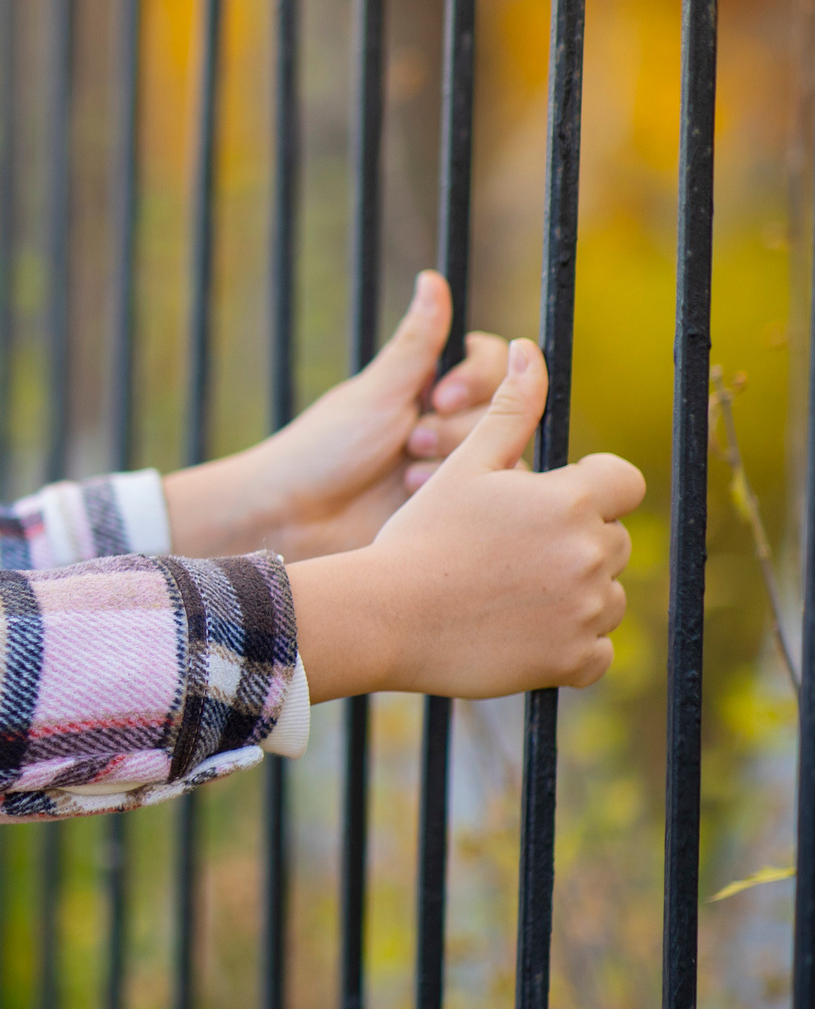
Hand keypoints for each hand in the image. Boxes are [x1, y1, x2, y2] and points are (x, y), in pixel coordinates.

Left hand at [163, 270, 508, 560]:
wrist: (294, 516)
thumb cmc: (324, 448)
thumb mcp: (376, 393)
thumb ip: (416, 342)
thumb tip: (432, 278)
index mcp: (426, 385)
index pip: (488, 361)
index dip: (477, 376)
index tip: (439, 396)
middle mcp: (445, 420)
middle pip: (500, 404)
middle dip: (455, 424)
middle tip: (412, 439)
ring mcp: (451, 462)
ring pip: (499, 447)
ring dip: (452, 457)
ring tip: (406, 473)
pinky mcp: (450, 502)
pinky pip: (486, 488)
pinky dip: (454, 487)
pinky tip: (412, 493)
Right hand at [287, 338, 643, 701]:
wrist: (383, 616)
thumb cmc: (419, 536)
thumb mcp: (464, 465)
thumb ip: (510, 409)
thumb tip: (528, 349)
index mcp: (571, 499)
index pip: (624, 484)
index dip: (592, 489)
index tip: (550, 504)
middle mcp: (590, 553)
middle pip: (612, 541)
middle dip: (572, 544)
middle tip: (508, 556)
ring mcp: (586, 609)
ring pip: (607, 596)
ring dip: (574, 594)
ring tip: (509, 594)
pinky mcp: (573, 660)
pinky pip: (598, 652)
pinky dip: (568, 645)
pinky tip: (519, 632)